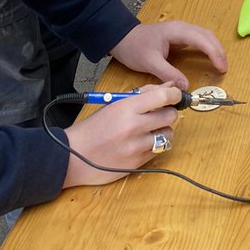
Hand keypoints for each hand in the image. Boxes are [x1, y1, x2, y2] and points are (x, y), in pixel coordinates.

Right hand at [62, 83, 181, 186]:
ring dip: (163, 131)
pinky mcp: (137, 163)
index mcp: (126, 108)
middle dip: (168, 113)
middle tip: (159, 113)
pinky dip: (155, 145)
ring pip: (168, 135)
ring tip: (150, 130)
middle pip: (170, 116)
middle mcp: (133, 127)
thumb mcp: (114, 104)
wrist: (73, 156)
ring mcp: (136, 147)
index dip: (175, 94)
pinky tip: (142, 142)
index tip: (176, 95)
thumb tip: (169, 86)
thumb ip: (143, 95)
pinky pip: (158, 151)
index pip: (163, 97)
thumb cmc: (93, 128)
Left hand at [110, 22, 227, 88]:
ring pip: (205, 36)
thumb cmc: (134, 47)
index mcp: (176, 31)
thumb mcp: (150, 63)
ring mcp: (181, 30)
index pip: (201, 40)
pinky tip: (210, 57)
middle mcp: (182, 27)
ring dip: (215, 48)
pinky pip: (199, 39)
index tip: (222, 68)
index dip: (214, 53)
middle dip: (218, 51)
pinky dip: (208, 47)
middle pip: (207, 35)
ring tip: (221, 64)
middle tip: (224, 68)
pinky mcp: (179, 35)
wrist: (121, 37)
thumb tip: (186, 87)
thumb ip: (168, 74)